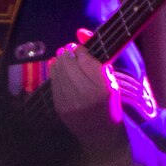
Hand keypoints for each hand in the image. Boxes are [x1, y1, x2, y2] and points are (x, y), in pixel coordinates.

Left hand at [50, 28, 127, 163]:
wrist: (99, 134)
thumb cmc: (108, 105)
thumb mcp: (111, 81)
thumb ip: (97, 56)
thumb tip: (80, 31)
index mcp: (104, 87)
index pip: (87, 59)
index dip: (81, 50)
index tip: (81, 49)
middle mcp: (87, 95)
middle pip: (70, 63)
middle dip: (68, 53)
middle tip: (70, 51)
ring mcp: (71, 102)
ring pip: (59, 71)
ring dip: (60, 61)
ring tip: (65, 59)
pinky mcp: (60, 107)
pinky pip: (54, 82)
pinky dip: (55, 72)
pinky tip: (59, 69)